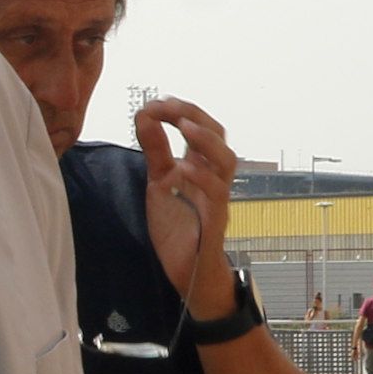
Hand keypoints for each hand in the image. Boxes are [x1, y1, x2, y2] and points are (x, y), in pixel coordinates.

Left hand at [135, 98, 243, 317]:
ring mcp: (217, 198)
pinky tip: (182, 168)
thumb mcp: (159, 182)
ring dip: (206, 141)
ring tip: (184, 126)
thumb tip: (145, 116)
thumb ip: (155, 151)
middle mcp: (213, 178)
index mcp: (200, 166)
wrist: (186, 271)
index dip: (183, 110)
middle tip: (171, 106)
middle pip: (219, 136)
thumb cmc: (178, 227)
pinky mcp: (215, 221)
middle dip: (196, 116)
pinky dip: (202, 177)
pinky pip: (218, 194)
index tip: (158, 102)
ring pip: (227, 161)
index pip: (201, 127)